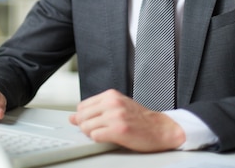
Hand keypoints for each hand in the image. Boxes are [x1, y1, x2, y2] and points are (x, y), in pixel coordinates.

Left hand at [68, 89, 184, 151]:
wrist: (161, 129)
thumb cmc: (140, 119)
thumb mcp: (118, 107)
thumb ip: (96, 110)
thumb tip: (73, 117)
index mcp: (111, 95)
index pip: (82, 106)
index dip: (83, 117)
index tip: (91, 122)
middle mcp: (112, 103)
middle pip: (82, 117)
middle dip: (85, 126)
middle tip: (99, 130)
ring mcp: (115, 116)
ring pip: (86, 127)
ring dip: (92, 134)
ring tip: (105, 134)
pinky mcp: (119, 130)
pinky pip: (95, 136)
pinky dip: (99, 140)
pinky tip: (109, 138)